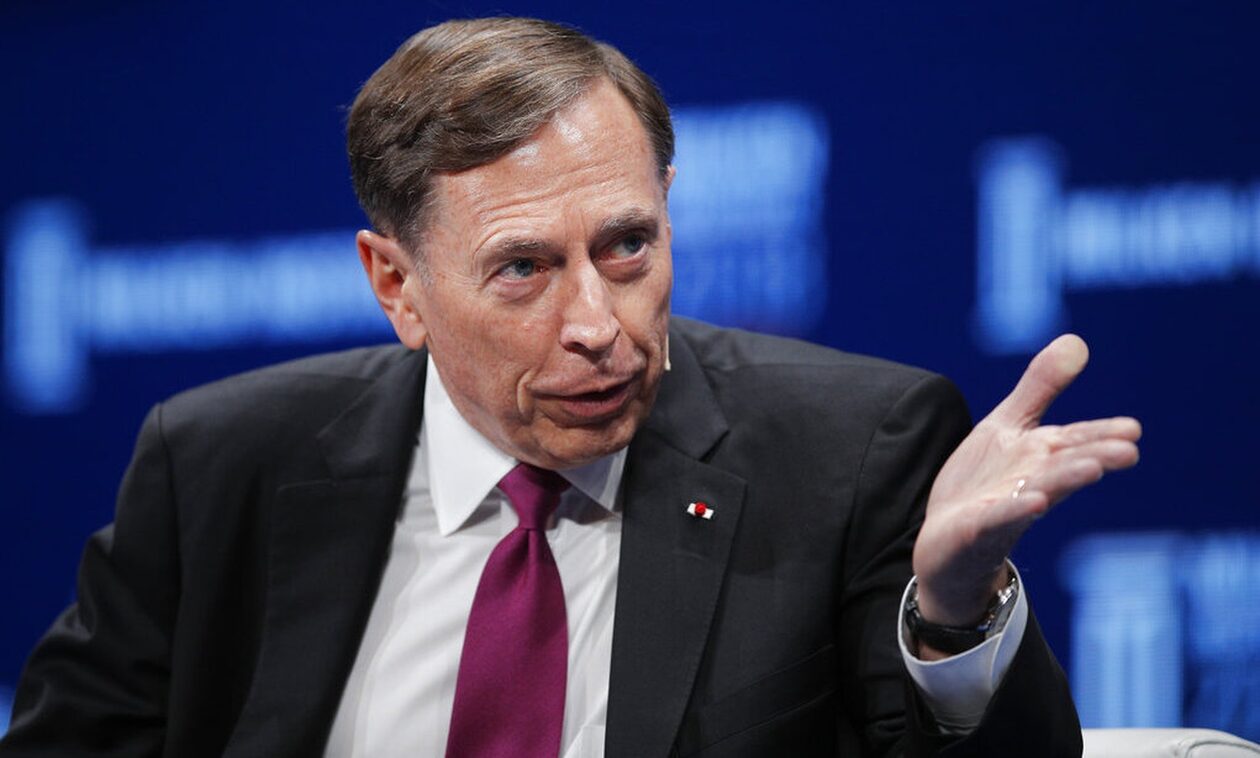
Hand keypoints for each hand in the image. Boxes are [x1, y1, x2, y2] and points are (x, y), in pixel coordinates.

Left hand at [912, 335, 1140, 626]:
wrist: (945, 542)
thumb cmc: (983, 483)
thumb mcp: (1007, 426)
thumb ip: (1040, 388)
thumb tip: (1077, 341)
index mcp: (1039, 458)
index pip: (1075, 442)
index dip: (1101, 436)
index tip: (1133, 430)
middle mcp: (1030, 484)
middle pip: (1063, 468)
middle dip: (1093, 458)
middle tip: (1129, 450)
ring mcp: (1005, 510)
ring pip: (1038, 493)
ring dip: (1063, 481)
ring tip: (1092, 468)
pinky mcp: (976, 530)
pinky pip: (997, 520)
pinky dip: (1015, 510)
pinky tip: (1035, 501)